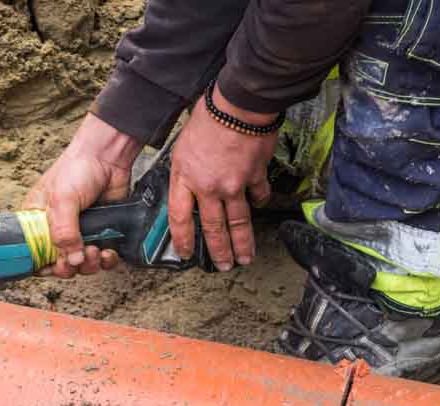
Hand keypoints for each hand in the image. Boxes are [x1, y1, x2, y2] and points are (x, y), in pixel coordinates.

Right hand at [24, 114, 142, 277]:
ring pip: (81, 264)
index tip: (55, 267)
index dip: (44, 266)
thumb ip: (64, 231)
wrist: (108, 157)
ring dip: (90, 265)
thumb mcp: (63, 200)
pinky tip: (108, 252)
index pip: (34, 254)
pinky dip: (106, 261)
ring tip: (95, 251)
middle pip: (59, 264)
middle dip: (70, 267)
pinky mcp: (100, 234)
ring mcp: (80, 233)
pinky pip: (102, 258)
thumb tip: (71, 260)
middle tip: (80, 257)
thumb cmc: (77, 169)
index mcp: (37, 222)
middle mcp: (57, 230)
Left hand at [169, 83, 277, 270]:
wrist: (237, 105)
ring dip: (242, 243)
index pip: (180, 219)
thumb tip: (187, 191)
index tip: (186, 253)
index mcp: (185, 179)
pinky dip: (259, 201)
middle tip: (224, 266)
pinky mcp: (255, 176)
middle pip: (213, 228)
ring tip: (245, 258)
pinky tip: (259, 206)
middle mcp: (209, 187)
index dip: (182, 240)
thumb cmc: (207, 119)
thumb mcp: (181, 148)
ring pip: (238, 221)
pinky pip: (258, 195)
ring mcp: (234, 185)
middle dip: (219, 251)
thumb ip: (184, 173)